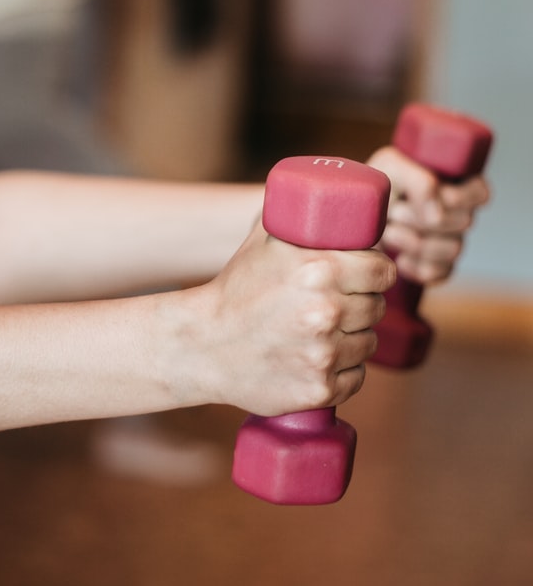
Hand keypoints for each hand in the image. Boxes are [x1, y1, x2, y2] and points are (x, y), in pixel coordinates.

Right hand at [189, 221, 394, 416]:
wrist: (201, 345)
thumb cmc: (235, 288)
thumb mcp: (264, 240)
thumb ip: (300, 217)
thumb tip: (334, 196)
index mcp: (320, 270)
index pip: (383, 271)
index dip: (376, 273)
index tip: (366, 276)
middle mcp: (326, 312)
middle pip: (377, 307)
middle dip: (362, 304)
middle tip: (338, 304)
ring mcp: (324, 354)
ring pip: (368, 343)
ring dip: (353, 338)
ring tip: (324, 332)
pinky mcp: (319, 389)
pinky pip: (356, 377)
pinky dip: (343, 371)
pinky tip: (318, 359)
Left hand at [368, 146, 490, 285]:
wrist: (351, 219)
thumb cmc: (375, 186)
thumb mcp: (391, 166)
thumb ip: (419, 181)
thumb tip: (437, 216)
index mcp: (454, 183)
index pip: (480, 192)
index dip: (460, 197)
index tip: (433, 195)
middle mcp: (458, 213)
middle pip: (464, 222)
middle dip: (423, 218)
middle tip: (394, 212)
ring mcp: (449, 242)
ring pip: (452, 249)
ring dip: (414, 241)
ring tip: (388, 232)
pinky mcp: (437, 266)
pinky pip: (439, 273)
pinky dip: (414, 267)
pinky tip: (397, 258)